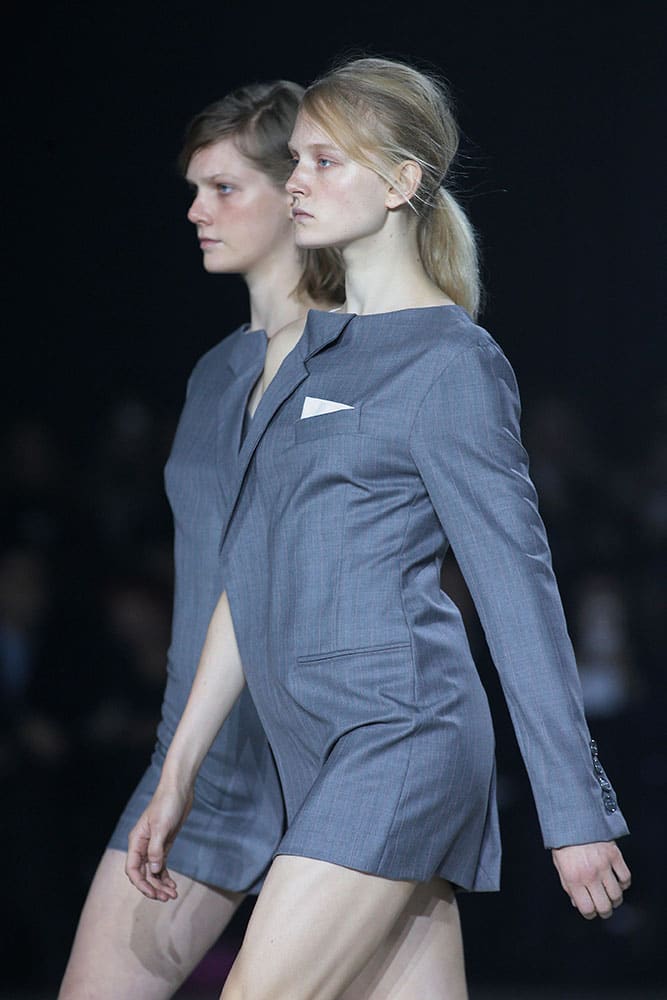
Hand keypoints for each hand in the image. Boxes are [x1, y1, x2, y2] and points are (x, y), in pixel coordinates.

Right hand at [125, 781, 192, 900]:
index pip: (133, 869)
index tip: (153, 894)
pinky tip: (173, 886)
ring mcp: (153, 846)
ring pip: (153, 872)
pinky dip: (166, 876)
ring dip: (160, 885)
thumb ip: (156, 849)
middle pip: (143, 874)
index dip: (141, 884)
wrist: (179, 789)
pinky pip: (162, 866)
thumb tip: (154, 871)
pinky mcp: (164, 844)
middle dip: (153, 887)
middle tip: (167, 898)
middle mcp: (142, 846)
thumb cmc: (167, 804)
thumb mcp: (161, 827)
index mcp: (136, 841)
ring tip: (173, 895)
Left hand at [552, 841, 630, 919]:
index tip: (590, 911)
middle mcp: (590, 874)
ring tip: (611, 895)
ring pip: (617, 895)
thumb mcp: (559, 864)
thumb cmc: (563, 839)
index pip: (587, 909)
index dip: (589, 913)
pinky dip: (624, 883)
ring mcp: (604, 865)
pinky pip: (626, 877)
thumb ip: (567, 885)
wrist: (573, 816)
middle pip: (605, 906)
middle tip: (603, 907)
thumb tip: (576, 901)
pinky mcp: (615, 855)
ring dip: (615, 899)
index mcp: (574, 878)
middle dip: (604, 910)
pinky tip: (618, 881)